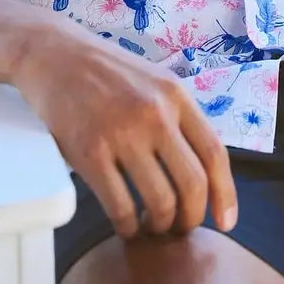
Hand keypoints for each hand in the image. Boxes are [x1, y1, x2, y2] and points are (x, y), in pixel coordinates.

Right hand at [13, 24, 236, 239]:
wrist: (57, 55)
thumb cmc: (108, 73)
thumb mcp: (155, 82)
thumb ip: (180, 118)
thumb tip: (204, 170)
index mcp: (176, 96)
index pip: (214, 153)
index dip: (225, 194)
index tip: (226, 221)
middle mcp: (155, 114)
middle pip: (193, 184)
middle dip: (191, 218)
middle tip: (182, 227)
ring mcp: (122, 133)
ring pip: (159, 202)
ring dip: (160, 225)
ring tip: (153, 225)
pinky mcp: (90, 152)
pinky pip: (120, 207)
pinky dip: (128, 226)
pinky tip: (126, 224)